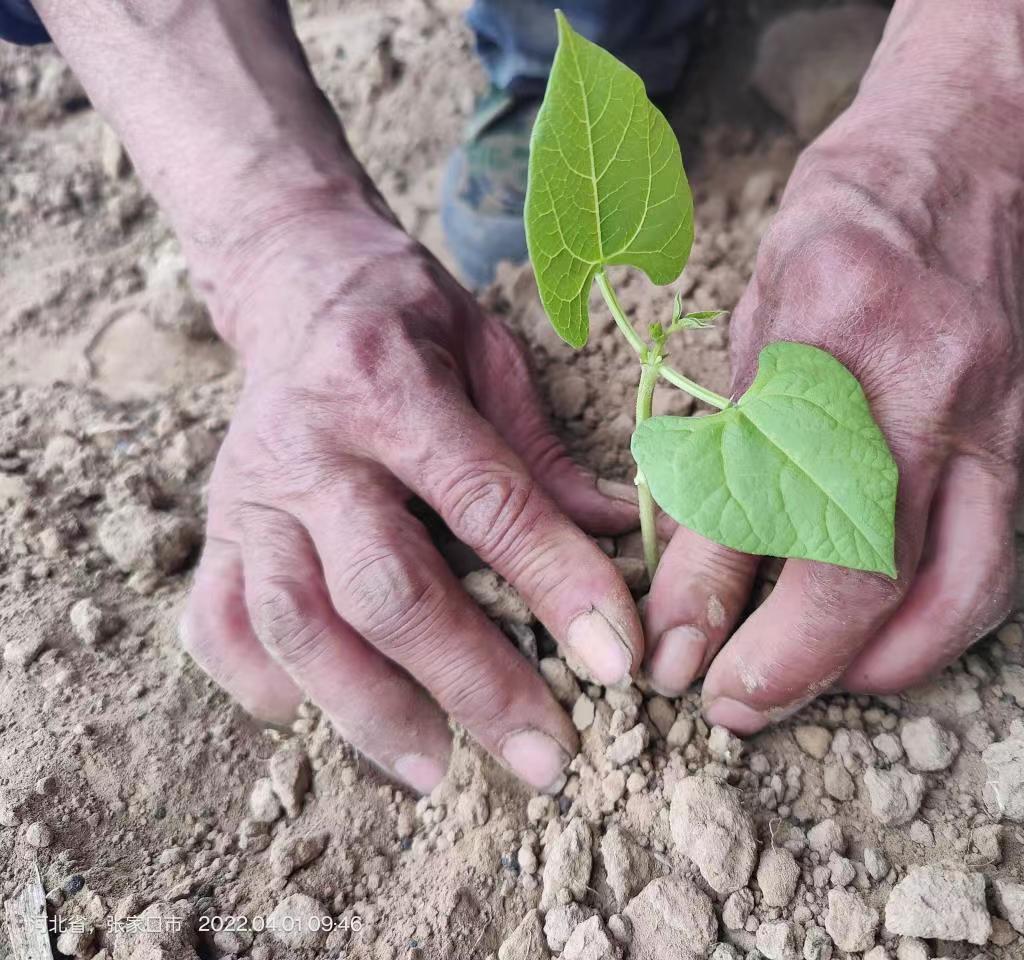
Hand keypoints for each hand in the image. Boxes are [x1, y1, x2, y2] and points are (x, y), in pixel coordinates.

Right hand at [180, 214, 641, 791]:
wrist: (293, 279)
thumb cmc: (410, 318)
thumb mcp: (493, 354)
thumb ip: (546, 454)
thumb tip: (624, 542)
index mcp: (393, 389)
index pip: (485, 502)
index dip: (555, 584)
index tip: (616, 660)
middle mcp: (311, 449)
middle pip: (385, 588)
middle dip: (472, 682)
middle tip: (546, 757)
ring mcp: (251, 495)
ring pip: (296, 624)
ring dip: (369, 711)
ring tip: (438, 774)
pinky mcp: (217, 526)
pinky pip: (218, 621)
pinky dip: (260, 681)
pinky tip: (312, 719)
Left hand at [642, 135, 1023, 729]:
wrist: (978, 153)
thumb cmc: (849, 222)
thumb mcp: (759, 311)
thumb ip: (729, 442)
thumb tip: (687, 576)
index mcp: (835, 324)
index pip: (769, 497)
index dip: (714, 597)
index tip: (674, 659)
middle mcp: (931, 379)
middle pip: (871, 568)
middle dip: (793, 662)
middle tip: (732, 701)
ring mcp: (998, 414)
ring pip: (956, 591)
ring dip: (878, 666)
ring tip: (807, 685)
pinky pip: (993, 565)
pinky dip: (935, 626)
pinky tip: (880, 641)